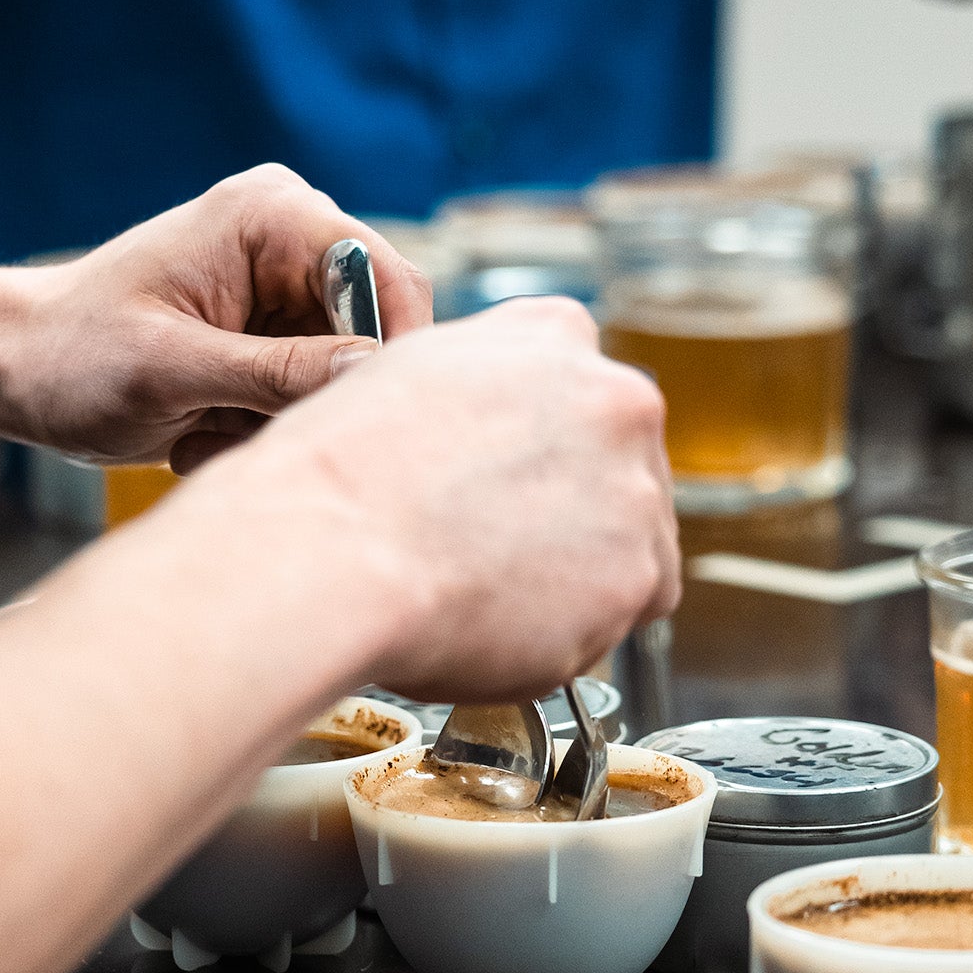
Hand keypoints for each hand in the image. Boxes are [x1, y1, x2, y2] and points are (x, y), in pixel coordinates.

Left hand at [0, 165, 432, 467]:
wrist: (15, 367)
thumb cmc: (72, 356)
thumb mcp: (173, 371)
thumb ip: (276, 370)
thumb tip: (370, 370)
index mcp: (272, 214)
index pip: (385, 277)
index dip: (389, 353)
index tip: (351, 422)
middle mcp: (291, 237)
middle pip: (370, 333)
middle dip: (311, 398)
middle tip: (238, 432)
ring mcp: (284, 284)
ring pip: (340, 375)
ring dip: (278, 422)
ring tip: (202, 432)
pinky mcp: (273, 329)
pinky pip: (307, 392)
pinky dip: (261, 426)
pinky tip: (200, 430)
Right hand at [223, 297, 679, 700]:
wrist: (335, 550)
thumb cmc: (342, 473)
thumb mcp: (403, 375)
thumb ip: (477, 387)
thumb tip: (486, 429)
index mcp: (554, 335)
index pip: (579, 389)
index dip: (540, 449)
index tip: (511, 481)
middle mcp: (616, 402)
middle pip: (617, 470)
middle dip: (569, 514)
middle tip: (494, 547)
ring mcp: (636, 493)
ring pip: (626, 549)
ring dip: (572, 578)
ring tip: (484, 592)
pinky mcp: (637, 579)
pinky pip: (613, 619)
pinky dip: (566, 636)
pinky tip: (496, 624)